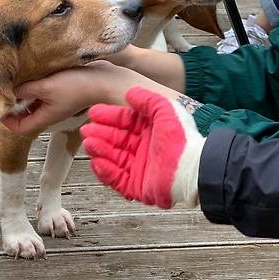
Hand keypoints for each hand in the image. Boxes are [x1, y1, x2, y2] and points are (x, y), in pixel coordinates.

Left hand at [1, 61, 126, 134]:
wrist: (105, 79)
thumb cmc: (77, 86)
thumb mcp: (46, 87)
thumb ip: (25, 89)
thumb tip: (7, 90)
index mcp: (45, 117)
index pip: (19, 128)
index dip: (6, 120)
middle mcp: (50, 111)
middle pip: (25, 113)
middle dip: (13, 103)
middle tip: (3, 87)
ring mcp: (57, 101)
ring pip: (34, 100)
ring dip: (24, 91)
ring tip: (15, 77)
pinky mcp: (64, 89)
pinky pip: (44, 89)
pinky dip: (36, 83)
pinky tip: (32, 70)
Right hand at [81, 87, 204, 208]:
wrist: (192, 170)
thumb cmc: (183, 140)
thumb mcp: (166, 110)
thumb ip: (147, 100)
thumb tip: (130, 92)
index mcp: (150, 131)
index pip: (124, 122)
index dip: (109, 116)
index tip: (93, 112)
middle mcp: (144, 149)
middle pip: (116, 140)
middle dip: (100, 134)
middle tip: (86, 129)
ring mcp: (140, 168)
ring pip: (113, 158)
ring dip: (99, 150)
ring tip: (89, 144)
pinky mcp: (137, 186)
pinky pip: (116, 179)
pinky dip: (105, 171)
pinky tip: (97, 162)